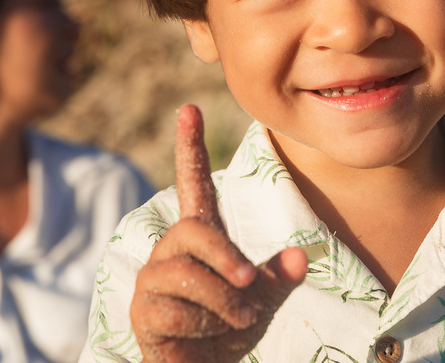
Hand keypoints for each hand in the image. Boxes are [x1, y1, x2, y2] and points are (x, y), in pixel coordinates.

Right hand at [130, 104, 307, 362]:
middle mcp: (171, 250)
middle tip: (250, 282)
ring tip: (239, 319)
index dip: (189, 146)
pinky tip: (206, 336)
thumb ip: (281, 276)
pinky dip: (203, 326)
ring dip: (222, 301)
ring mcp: (153, 280)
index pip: (192, 184)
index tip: (189, 108)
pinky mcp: (143, 312)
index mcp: (201, 237)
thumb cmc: (230, 327)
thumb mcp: (264, 298)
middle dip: (225, 256)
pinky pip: (175, 310)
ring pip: (187, 274)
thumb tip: (301, 257)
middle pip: (191, 230)